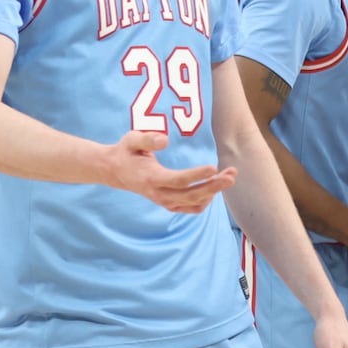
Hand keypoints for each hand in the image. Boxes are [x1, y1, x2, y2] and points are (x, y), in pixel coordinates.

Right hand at [103, 131, 235, 213]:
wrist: (115, 171)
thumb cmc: (126, 151)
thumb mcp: (131, 140)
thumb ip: (147, 139)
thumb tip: (165, 141)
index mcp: (151, 178)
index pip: (179, 180)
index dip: (197, 175)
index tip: (214, 167)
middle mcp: (159, 194)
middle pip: (191, 195)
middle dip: (214, 186)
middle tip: (232, 175)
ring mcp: (164, 201)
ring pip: (194, 203)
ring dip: (214, 192)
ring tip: (229, 177)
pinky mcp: (168, 204)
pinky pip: (191, 208)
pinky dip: (205, 201)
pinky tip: (214, 188)